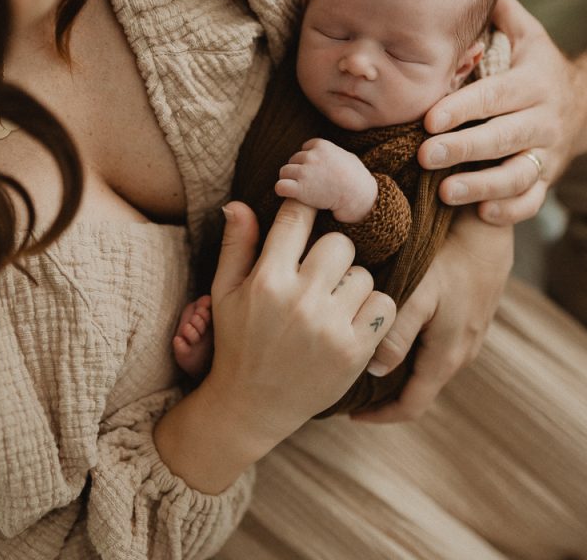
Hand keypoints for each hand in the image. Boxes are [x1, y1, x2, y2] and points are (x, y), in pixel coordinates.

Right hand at [204, 198, 395, 443]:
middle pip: (340, 243)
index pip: (296, 218)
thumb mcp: (224, 292)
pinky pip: (384, 305)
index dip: (306, 205)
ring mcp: (330, 327)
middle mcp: (300, 300)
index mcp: (267, 280)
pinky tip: (352, 319)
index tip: (312, 206)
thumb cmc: (238, 341)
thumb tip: (239, 202)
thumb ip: (236, 245)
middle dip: (332, 253)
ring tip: (334, 301)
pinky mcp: (354, 351)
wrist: (251, 405)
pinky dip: (373, 309)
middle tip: (322, 271)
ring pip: (364, 274)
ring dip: (352, 283)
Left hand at [275, 138, 377, 222]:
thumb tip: (329, 154)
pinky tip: (290, 195)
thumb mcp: (348, 157)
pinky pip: (280, 186)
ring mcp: (304, 172)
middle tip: (309, 183)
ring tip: (300, 190)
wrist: (358, 196)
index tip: (316, 171)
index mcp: (322, 146)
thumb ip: (334, 152)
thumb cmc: (357, 179)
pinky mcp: (299, 188)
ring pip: (284, 172)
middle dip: (299, 171)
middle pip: (293, 160)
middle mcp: (311, 156)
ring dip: (290, 180)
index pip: (304, 148)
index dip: (308, 160)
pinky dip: (282, 190)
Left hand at [352, 207, 511, 422]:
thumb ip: (397, 334)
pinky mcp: (468, 317)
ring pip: (426, 368)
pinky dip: (411, 351)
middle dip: (385, 395)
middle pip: (418, 390)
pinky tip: (391, 333)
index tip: (351, 414)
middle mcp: (461, 353)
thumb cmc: (449, 257)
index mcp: (447, 356)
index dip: (380, 416)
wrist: (487, 229)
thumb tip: (375, 370)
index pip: (412, 407)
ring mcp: (467, 336)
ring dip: (398, 372)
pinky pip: (436, 347)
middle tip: (350, 386)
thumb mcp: (419, 294)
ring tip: (365, 361)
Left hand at [418, 0, 586, 224]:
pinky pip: (531, 201)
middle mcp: (541, 119)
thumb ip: (502, 14)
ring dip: (481, 186)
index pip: (495, 96)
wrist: (581, 107)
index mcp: (532, 83)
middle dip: (463, 148)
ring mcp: (545, 153)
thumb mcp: (528, 37)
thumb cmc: (537, 69)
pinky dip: (509, 211)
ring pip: (517, 175)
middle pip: (502, 137)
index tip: (429, 118)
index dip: (463, 108)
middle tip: (424, 156)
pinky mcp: (545, 180)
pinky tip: (481, 214)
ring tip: (445, 193)